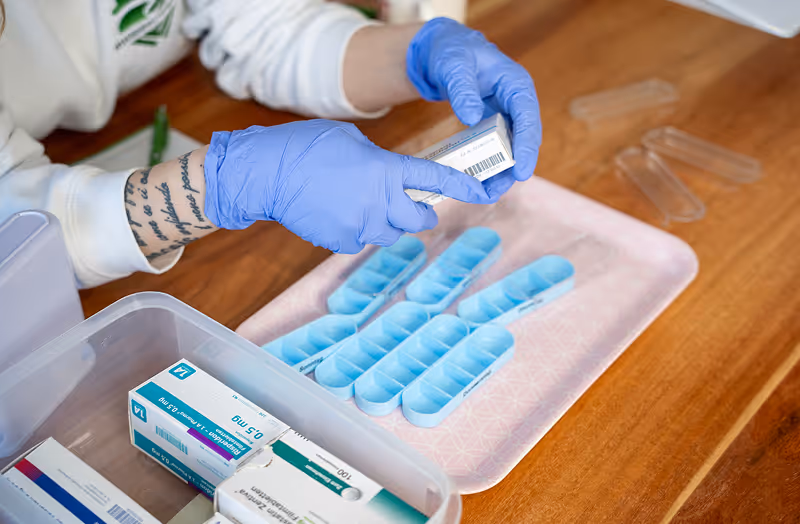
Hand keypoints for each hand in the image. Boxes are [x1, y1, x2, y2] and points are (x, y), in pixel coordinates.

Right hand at [203, 120, 490, 253]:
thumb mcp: (351, 140)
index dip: (462, 187)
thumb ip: (378, 160)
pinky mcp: (342, 241)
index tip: (483, 192)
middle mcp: (380, 202)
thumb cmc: (305, 147)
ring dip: (385, 222)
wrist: (267, 174)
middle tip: (413, 206)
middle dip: (420, 214)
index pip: (435, 180)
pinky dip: (356, 230)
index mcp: (385, 170)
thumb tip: (386, 174)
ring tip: (361, 205)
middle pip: (418, 220)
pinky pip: (360, 240)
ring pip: (390, 233)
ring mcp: (361, 225)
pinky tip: (337, 214)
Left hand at [406, 18, 541, 197]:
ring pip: (511, 147)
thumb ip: (462, 89)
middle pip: (524, 138)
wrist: (441, 52)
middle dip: (515, 166)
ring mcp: (506, 114)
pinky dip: (489, 164)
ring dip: (502, 170)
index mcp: (515, 83)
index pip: (527, 116)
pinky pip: (495, 148)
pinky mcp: (492, 124)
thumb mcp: (453, 65)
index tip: (522, 172)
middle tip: (500, 189)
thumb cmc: (451, 52)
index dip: (527, 146)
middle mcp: (516, 101)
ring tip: (488, 192)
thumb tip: (471, 117)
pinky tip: (479, 182)